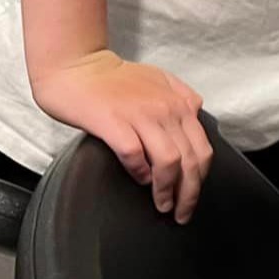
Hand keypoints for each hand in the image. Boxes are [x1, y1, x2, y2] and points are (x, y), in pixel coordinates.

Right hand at [29, 50, 211, 221]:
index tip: (192, 197)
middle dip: (189, 193)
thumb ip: (181, 99)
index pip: (203, 149)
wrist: (76, 66)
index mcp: (180, 103)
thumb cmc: (113, 79)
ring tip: (162, 205)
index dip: (201, 179)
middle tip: (181, 213)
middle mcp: (166, 109)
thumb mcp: (160, 82)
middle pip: (190, 160)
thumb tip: (193, 121)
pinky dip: (140, 171)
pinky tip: (139, 180)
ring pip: (169, 161)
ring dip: (167, 189)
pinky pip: (135, 154)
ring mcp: (140, 115)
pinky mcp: (113, 121)